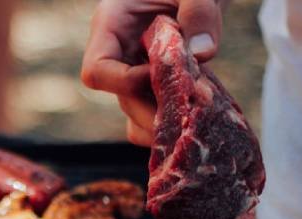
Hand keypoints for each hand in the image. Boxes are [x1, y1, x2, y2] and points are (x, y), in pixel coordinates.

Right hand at [81, 0, 223, 145]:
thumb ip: (199, 10)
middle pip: (122, 99)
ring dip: (165, 122)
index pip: (97, 70)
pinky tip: (199, 118)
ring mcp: (137, 71)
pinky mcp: (156, 82)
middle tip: (192, 114)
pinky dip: (172, 124)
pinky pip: (152, 115)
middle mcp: (120, 53)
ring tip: (198, 119)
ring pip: (137, 113)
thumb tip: (203, 53)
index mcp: (112, 25)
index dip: (126, 82)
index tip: (163, 75)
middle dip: (155, 111)